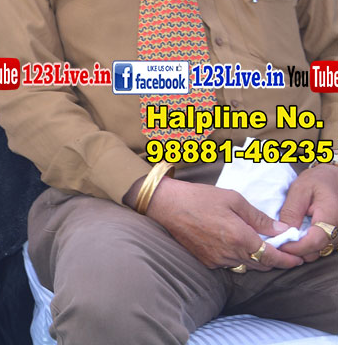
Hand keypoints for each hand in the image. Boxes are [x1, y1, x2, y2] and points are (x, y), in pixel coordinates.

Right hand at [145, 178, 301, 270]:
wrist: (165, 205)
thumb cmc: (199, 197)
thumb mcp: (232, 199)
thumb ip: (258, 217)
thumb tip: (280, 230)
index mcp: (240, 237)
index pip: (272, 257)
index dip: (287, 260)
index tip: (297, 258)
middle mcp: (230, 253)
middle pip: (261, 264)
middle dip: (274, 260)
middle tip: (282, 250)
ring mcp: (216, 260)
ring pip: (245, 266)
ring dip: (256, 259)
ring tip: (260, 247)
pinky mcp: (205, 261)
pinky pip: (229, 264)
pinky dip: (238, 258)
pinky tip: (236, 246)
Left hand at [278, 163, 337, 262]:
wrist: (335, 179)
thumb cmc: (318, 181)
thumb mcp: (300, 190)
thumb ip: (292, 211)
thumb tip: (284, 232)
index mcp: (331, 216)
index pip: (314, 241)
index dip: (295, 247)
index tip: (279, 244)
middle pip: (316, 250)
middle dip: (295, 250)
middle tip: (277, 242)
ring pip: (318, 252)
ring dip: (300, 249)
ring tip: (284, 238)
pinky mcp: (335, 238)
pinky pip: (320, 247)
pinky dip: (306, 245)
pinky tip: (295, 236)